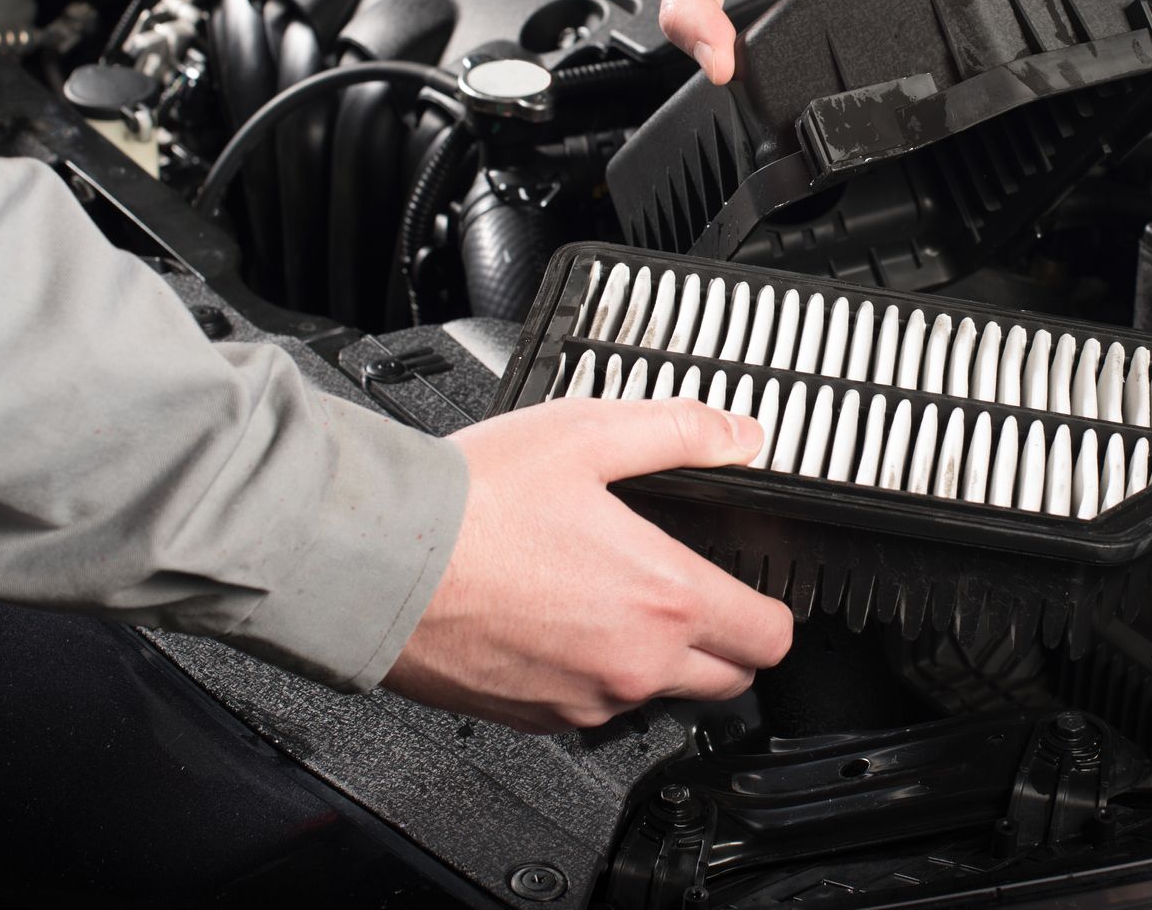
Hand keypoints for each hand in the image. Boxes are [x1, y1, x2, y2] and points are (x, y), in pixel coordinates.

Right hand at [383, 398, 791, 731]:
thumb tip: (739, 437)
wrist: (378, 560)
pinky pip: (593, 707)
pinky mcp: (536, 719)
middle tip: (690, 591)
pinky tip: (557, 618)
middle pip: (729, 681)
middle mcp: (634, 665)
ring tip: (607, 593)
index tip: (756, 588)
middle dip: (725, 641)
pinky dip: (592, 673)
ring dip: (653, 657)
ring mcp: (585, 701)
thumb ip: (679, 433)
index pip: (771, 637)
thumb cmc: (472, 503)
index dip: (772, 608)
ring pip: (658, 695)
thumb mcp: (588, 434)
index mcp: (664, 599)